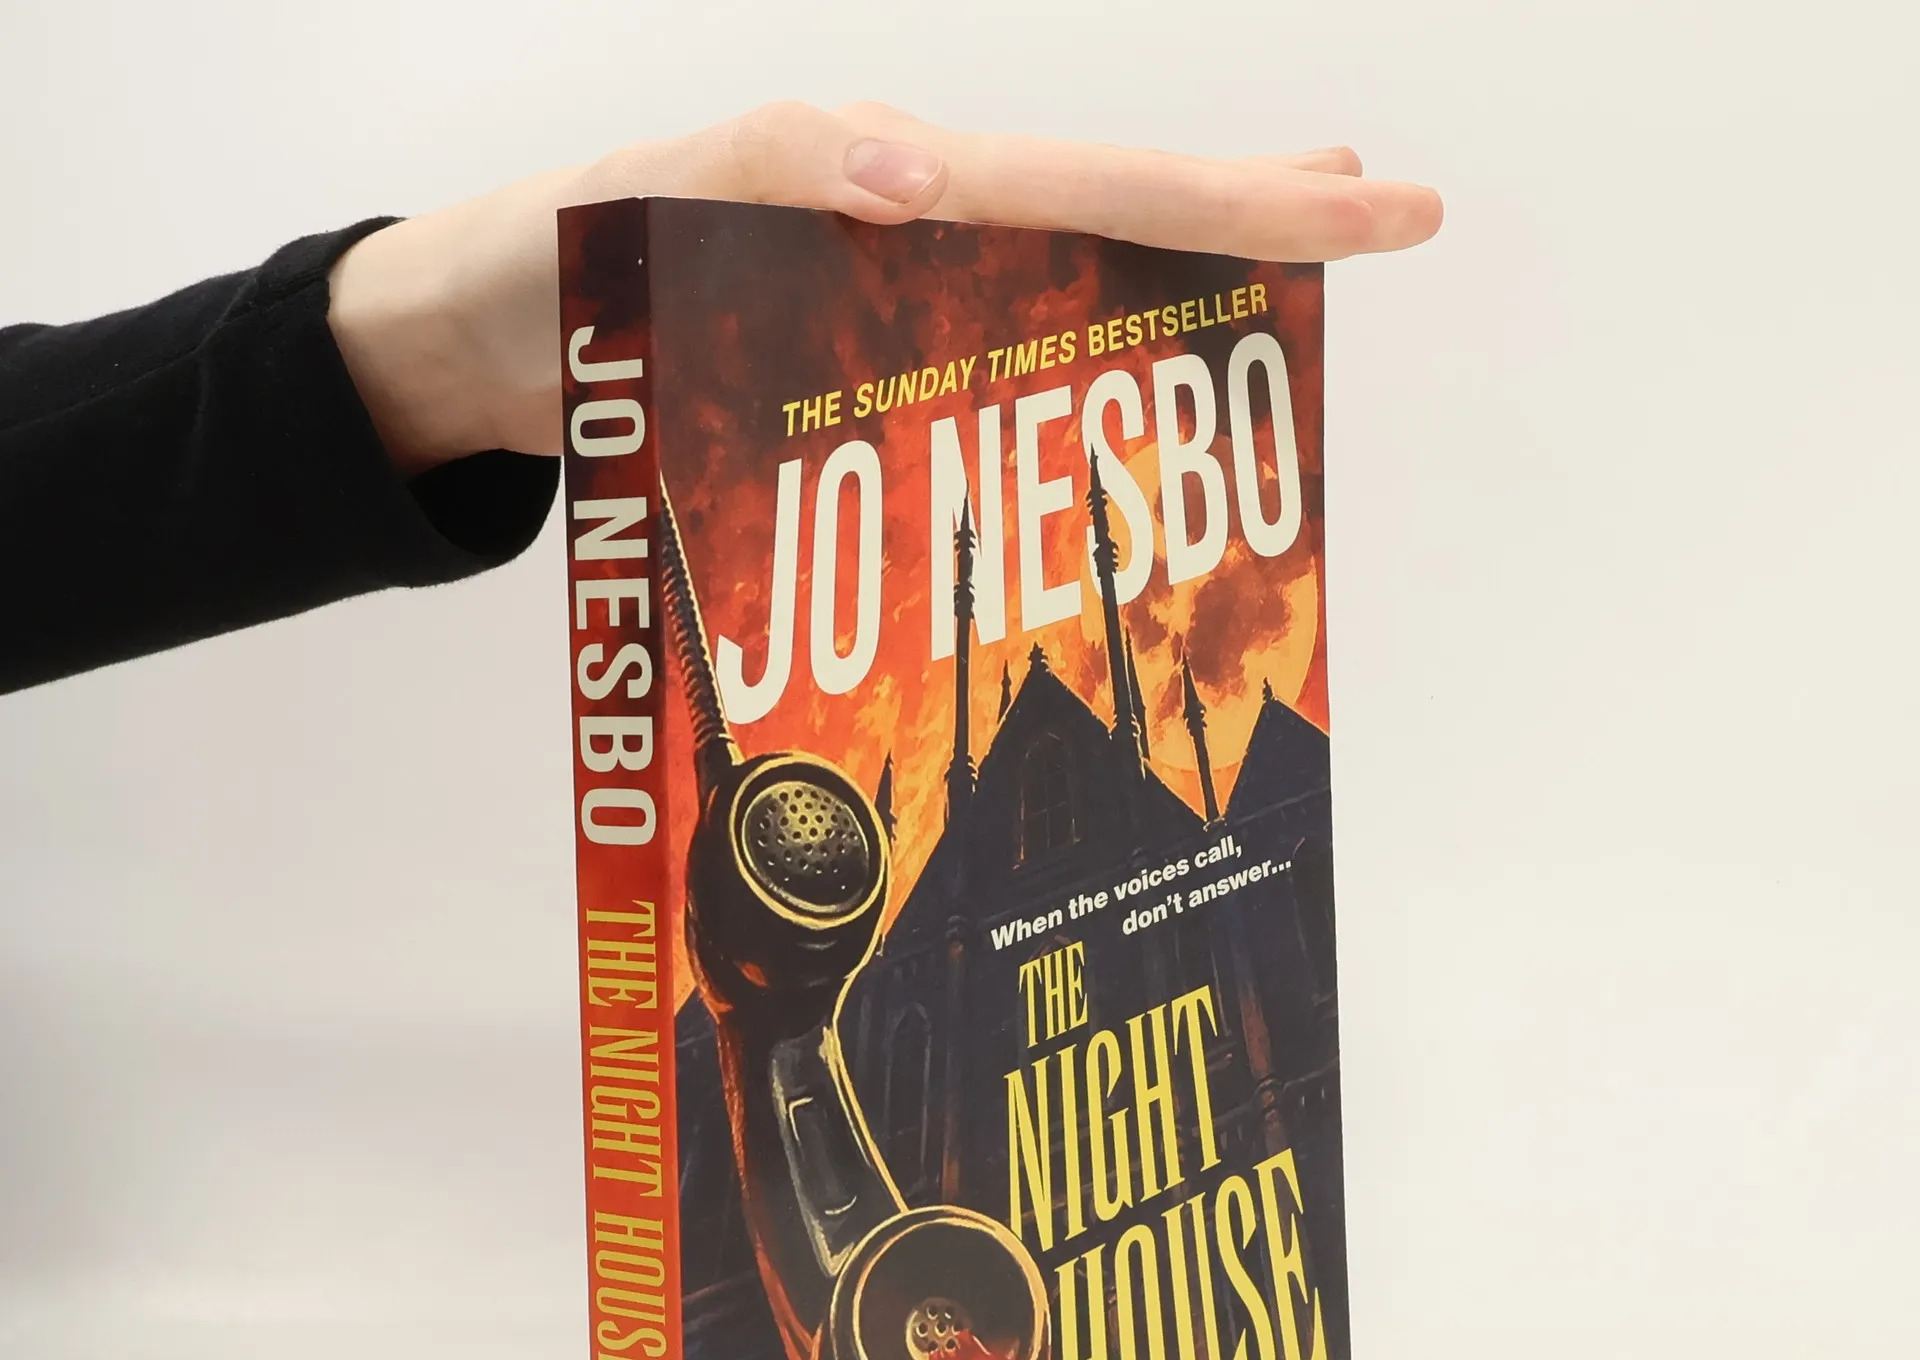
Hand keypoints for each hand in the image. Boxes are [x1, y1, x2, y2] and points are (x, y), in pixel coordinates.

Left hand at [327, 100, 1442, 475]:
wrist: (471, 354)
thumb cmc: (545, 266)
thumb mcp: (644, 198)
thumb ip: (771, 168)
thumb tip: (923, 168)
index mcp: (890, 186)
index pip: (1101, 182)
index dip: (1244, 199)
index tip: (1377, 197)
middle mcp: (911, 241)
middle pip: (1113, 219)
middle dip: (1253, 219)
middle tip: (1388, 214)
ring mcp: (890, 315)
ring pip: (1067, 297)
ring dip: (1180, 293)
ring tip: (1281, 298)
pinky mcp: (855, 388)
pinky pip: (988, 388)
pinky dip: (1071, 395)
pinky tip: (1114, 421)